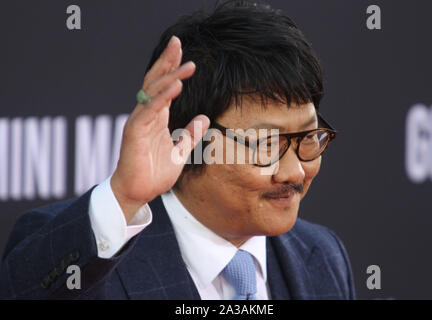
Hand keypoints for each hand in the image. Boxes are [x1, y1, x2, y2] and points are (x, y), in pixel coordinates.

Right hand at [111, 36, 209, 222]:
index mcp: (157, 118)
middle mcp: (146, 115)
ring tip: (186, 63)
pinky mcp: (135, 132)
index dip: (172, 69)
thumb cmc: (154, 174)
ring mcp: (139, 122)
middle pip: (155, 81)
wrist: (137, 193)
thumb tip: (203, 117)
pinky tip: (176, 86)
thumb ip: (190, 134)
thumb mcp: (180, 152)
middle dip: (167, 61)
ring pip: (153, 92)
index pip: (164, 87)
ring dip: (170, 76)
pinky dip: (162, 97)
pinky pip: (150, 110)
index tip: (184, 54)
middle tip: (177, 42)